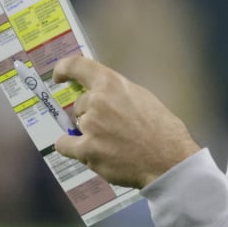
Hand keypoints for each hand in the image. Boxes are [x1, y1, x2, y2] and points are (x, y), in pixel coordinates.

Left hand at [50, 55, 201, 188]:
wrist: (168, 160)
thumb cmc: (163, 130)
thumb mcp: (143, 97)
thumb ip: (119, 93)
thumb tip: (104, 96)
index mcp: (112, 83)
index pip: (77, 66)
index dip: (64, 69)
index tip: (59, 77)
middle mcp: (97, 101)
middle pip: (80, 104)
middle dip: (91, 114)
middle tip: (111, 128)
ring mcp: (90, 126)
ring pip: (77, 125)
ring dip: (87, 132)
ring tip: (110, 144)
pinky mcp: (86, 150)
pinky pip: (65, 145)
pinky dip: (72, 147)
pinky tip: (86, 152)